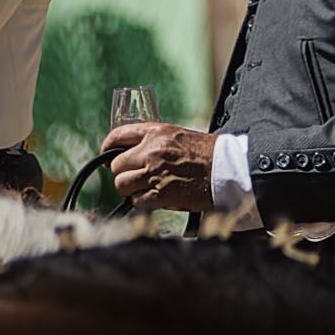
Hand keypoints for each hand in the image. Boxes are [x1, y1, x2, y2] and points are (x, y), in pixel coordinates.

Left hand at [100, 120, 217, 210]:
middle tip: (137, 176)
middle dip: (124, 172)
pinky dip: (142, 201)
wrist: (227, 170)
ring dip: (130, 188)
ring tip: (146, 188)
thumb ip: (153, 141)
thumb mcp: (178, 136)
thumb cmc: (206, 153)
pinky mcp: (159, 194)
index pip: (117, 136)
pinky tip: (156, 197)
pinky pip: (135, 200)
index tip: (106, 155)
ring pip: (121, 184)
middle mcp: (151, 151)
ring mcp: (154, 174)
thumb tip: (130, 153)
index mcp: (156, 132)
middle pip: (115, 165)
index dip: (108, 147)